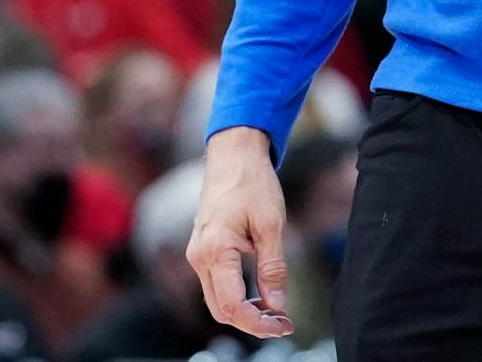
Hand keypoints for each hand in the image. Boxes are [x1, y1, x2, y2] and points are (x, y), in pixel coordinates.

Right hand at [187, 128, 293, 338]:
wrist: (233, 155)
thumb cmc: (252, 183)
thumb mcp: (271, 224)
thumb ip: (273, 268)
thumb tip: (278, 306)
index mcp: (215, 251)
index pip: (232, 305)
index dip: (258, 323)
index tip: (284, 325)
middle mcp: (199, 257)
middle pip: (221, 309)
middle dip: (252, 322)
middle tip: (283, 323)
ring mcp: (197, 254)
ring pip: (217, 299)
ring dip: (244, 311)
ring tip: (275, 311)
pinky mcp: (203, 250)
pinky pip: (216, 284)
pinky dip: (236, 297)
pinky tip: (260, 295)